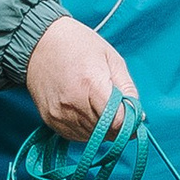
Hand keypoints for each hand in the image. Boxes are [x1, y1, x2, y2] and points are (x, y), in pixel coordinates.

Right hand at [25, 15, 135, 138]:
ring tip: (99, 106)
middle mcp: (73, 104)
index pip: (117, 122)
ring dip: (102, 129)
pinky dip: (86, 129)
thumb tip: (139, 115)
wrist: (39, 42)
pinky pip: (75, 136)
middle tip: (117, 108)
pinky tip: (87, 112)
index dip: (130, 122)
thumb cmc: (78, 45)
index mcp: (91, 85)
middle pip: (105, 132)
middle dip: (117, 125)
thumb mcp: (111, 59)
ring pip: (91, 137)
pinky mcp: (50, 120)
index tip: (133, 115)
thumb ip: (127, 89)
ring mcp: (59, 114)